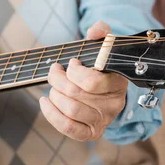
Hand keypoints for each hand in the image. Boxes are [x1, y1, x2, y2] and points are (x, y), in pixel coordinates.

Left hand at [40, 21, 127, 140]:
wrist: (104, 85)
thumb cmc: (100, 64)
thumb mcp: (103, 45)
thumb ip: (101, 31)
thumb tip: (94, 31)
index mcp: (119, 84)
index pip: (92, 83)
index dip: (75, 72)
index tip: (71, 63)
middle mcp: (114, 105)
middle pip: (76, 95)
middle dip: (58, 80)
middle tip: (55, 71)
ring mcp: (103, 121)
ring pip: (70, 110)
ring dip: (54, 95)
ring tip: (53, 86)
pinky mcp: (91, 133)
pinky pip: (68, 128)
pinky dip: (52, 115)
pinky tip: (45, 102)